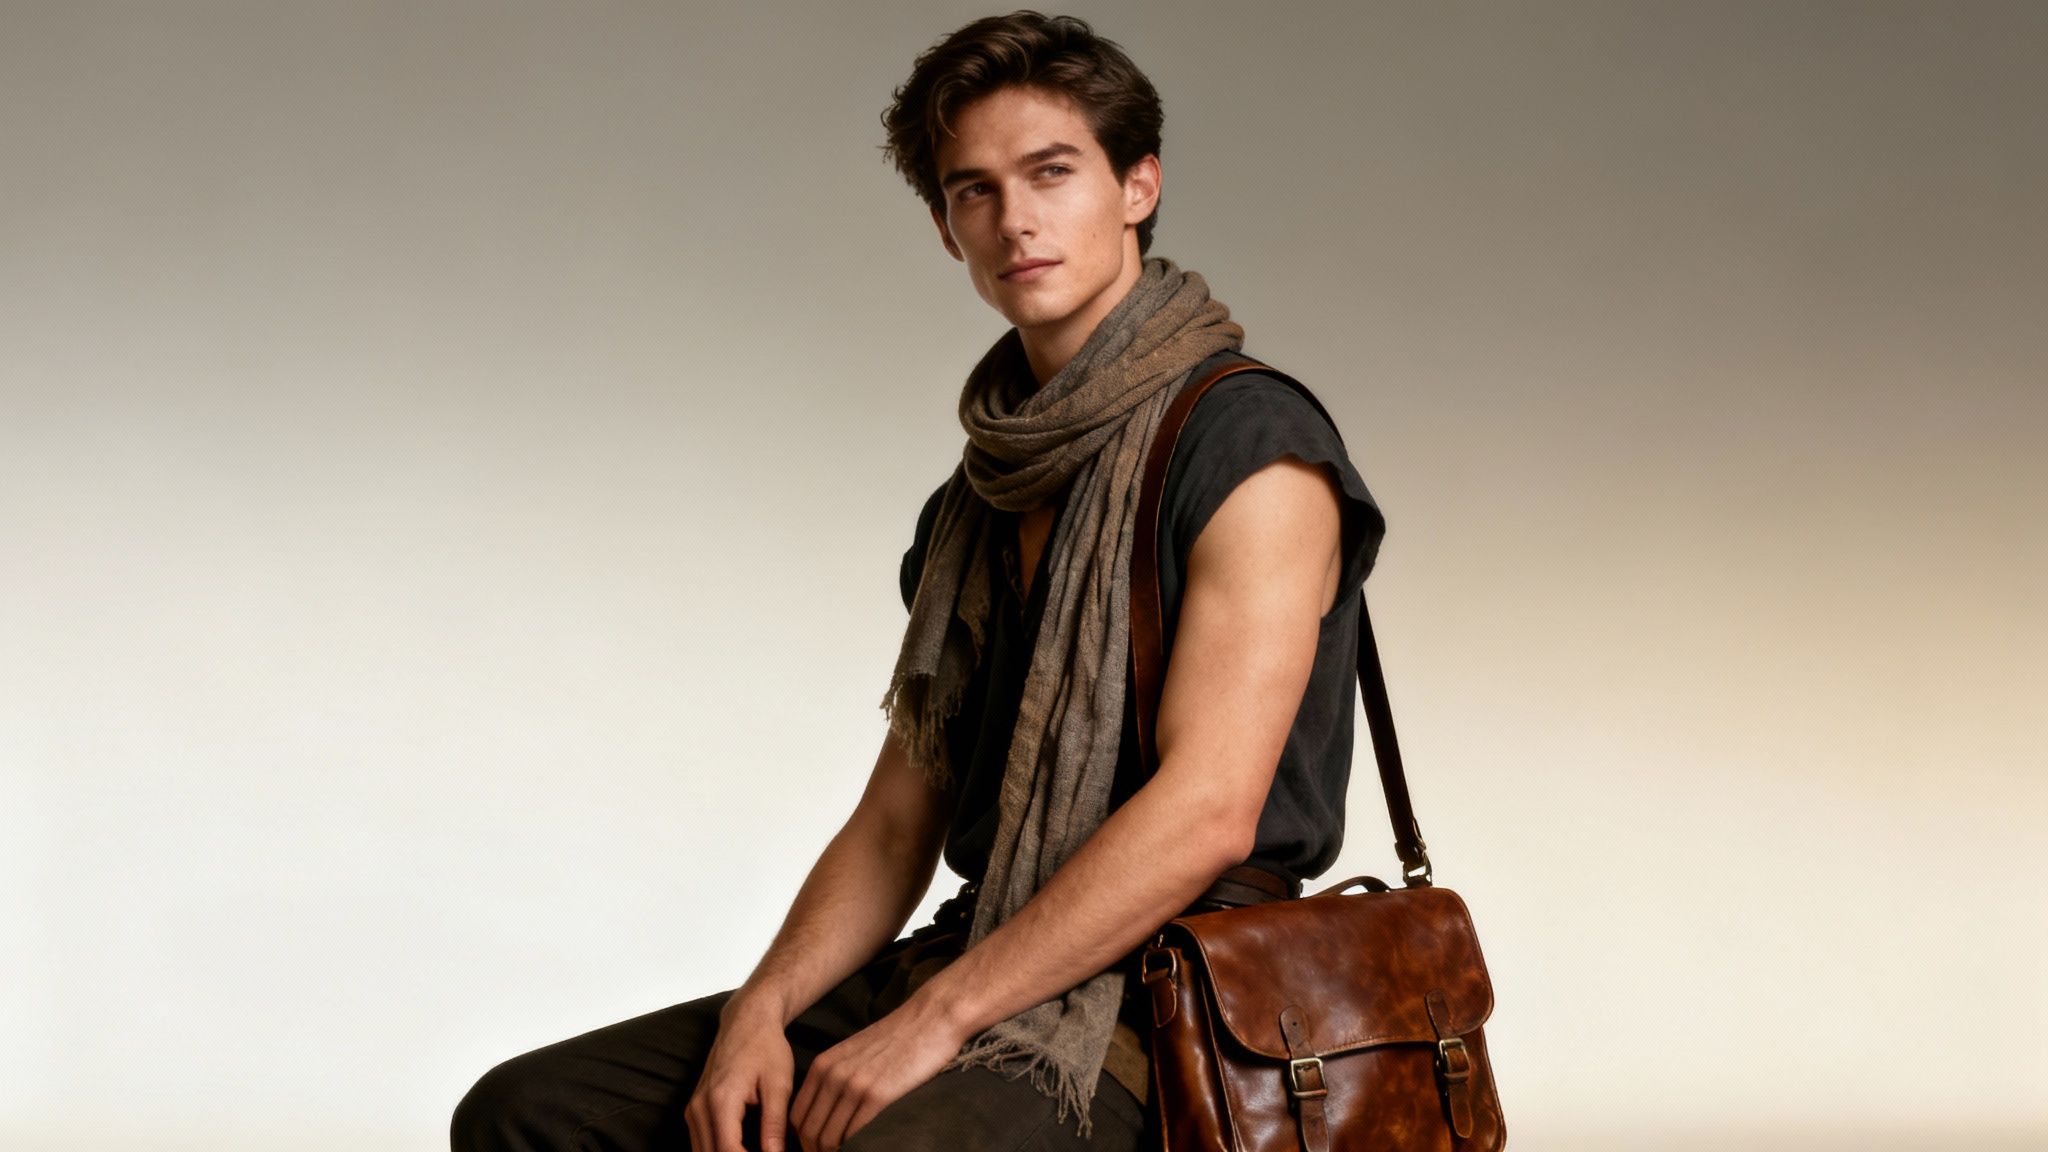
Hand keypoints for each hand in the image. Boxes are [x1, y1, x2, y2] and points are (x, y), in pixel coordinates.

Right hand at [685, 995, 796, 1151]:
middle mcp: (699, 1108)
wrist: (746, 1019)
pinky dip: (718, 1151)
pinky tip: (743, 1149)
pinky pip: (701, 1143)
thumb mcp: (778, 1085)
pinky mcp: (694, 1109)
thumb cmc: (765, 1047)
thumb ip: (775, 1125)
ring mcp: (692, 1109)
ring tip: (757, 1151)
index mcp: (721, 1102)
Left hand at [789, 995, 970, 1151]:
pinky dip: (856, 1149)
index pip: (797, 1117)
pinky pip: (855, 1136)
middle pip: (809, 1132)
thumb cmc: (897, 1038)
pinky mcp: (878, 1095)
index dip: (803, 1142)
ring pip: (828, 1139)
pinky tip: (867, 1148)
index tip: (816, 1151)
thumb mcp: (854, 1053)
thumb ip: (835, 1078)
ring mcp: (854, 1085)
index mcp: (823, 1065)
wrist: (930, 1018)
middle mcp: (832, 1075)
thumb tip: (826, 1113)